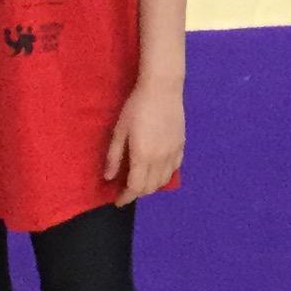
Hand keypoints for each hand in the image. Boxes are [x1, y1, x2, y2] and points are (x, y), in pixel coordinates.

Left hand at [105, 78, 184, 202]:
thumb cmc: (136, 107)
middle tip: (126, 190)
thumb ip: (114, 156)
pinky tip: (157, 171)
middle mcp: (161, 160)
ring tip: (140, 182)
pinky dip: (165, 176)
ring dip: (151, 186)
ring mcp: (173, 153)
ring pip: (164, 180)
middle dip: (137, 193)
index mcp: (143, 156)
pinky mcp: (181, 145)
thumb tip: (109, 177)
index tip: (117, 201)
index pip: (136, 187)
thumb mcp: (119, 131)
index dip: (126, 197)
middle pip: (150, 187)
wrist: (162, 89)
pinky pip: (174, 169)